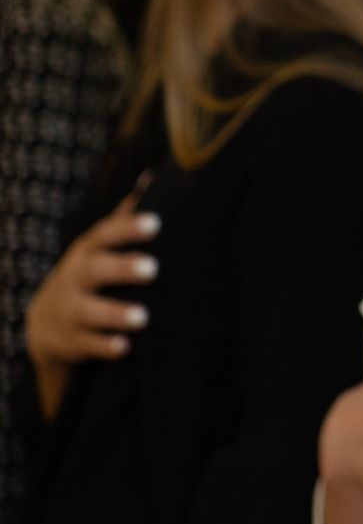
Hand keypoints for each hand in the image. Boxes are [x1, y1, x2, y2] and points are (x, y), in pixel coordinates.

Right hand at [24, 192, 158, 416]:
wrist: (46, 322)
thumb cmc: (91, 271)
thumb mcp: (101, 243)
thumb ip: (127, 214)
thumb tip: (155, 175)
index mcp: (89, 250)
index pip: (105, 234)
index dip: (128, 228)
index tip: (156, 223)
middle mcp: (76, 277)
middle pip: (95, 269)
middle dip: (122, 268)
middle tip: (153, 268)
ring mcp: (70, 310)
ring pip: (89, 311)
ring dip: (115, 313)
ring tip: (143, 317)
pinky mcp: (70, 341)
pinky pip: (85, 345)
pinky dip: (104, 347)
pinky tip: (124, 347)